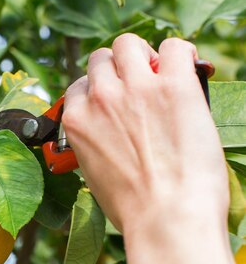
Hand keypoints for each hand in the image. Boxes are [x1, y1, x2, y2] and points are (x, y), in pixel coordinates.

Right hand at [63, 34, 227, 235]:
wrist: (166, 219)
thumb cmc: (134, 209)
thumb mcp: (94, 176)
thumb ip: (93, 145)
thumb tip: (110, 134)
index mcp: (77, 123)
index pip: (79, 87)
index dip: (98, 93)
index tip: (113, 102)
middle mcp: (100, 99)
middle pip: (101, 60)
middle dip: (118, 70)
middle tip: (138, 86)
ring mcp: (135, 89)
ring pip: (129, 45)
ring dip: (143, 56)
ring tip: (160, 74)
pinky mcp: (173, 86)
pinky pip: (174, 47)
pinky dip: (179, 54)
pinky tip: (187, 70)